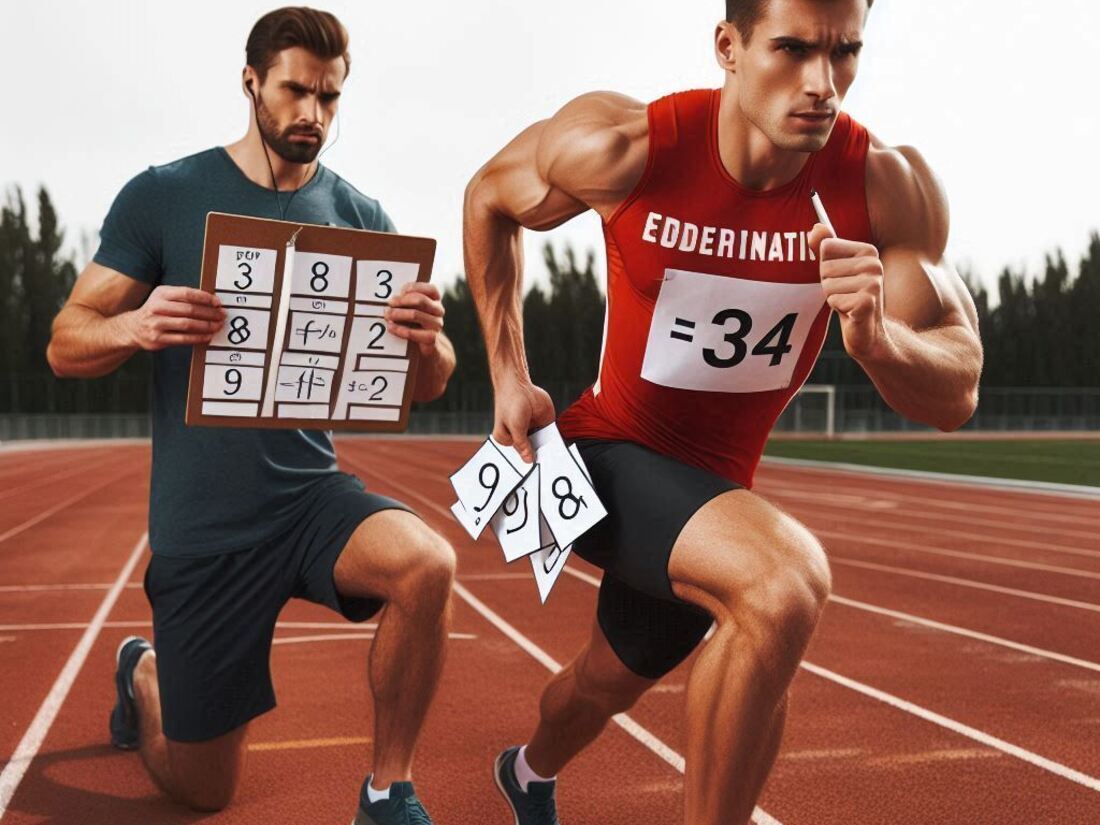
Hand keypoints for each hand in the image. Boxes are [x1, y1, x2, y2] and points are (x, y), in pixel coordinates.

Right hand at [125, 286, 224, 349]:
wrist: (133, 328)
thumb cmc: (155, 311)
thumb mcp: (163, 297)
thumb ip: (182, 297)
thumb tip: (211, 302)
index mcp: (161, 294)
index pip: (187, 293)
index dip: (205, 298)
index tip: (218, 303)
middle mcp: (157, 307)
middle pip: (189, 310)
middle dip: (209, 313)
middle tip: (222, 315)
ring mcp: (156, 324)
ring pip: (187, 324)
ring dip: (206, 326)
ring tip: (218, 326)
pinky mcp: (158, 339)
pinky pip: (183, 338)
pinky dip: (198, 337)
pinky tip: (208, 336)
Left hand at [385, 282, 444, 356]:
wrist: (427, 346)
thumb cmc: (416, 323)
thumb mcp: (414, 309)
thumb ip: (408, 300)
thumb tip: (394, 297)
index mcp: (436, 301)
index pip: (431, 289)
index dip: (415, 288)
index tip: (401, 291)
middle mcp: (438, 311)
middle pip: (421, 300)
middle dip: (402, 300)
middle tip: (389, 303)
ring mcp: (436, 325)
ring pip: (415, 314)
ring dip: (398, 314)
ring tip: (387, 315)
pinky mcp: (431, 339)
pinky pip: (413, 333)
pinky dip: (399, 329)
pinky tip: (390, 327)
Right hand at [492, 377, 555, 463]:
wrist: (519, 384)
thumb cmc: (510, 404)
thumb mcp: (515, 426)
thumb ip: (522, 444)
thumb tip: (528, 460)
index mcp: (509, 440)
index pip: (520, 456)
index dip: (529, 463)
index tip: (539, 472)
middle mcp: (522, 437)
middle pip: (532, 452)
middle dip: (540, 458)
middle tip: (550, 469)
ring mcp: (534, 431)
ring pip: (543, 445)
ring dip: (549, 451)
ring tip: (556, 462)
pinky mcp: (545, 424)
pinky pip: (552, 436)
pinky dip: (556, 442)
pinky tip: (561, 450)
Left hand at [809, 222, 887, 360]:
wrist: (867, 330)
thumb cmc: (850, 297)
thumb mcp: (835, 270)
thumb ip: (825, 248)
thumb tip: (816, 227)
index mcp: (867, 250)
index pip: (826, 247)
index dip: (826, 266)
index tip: (840, 277)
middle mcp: (873, 264)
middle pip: (825, 268)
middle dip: (828, 284)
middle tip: (844, 293)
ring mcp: (873, 283)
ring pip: (828, 286)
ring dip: (833, 298)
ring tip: (848, 302)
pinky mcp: (867, 302)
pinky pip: (834, 300)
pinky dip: (837, 308)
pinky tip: (851, 312)